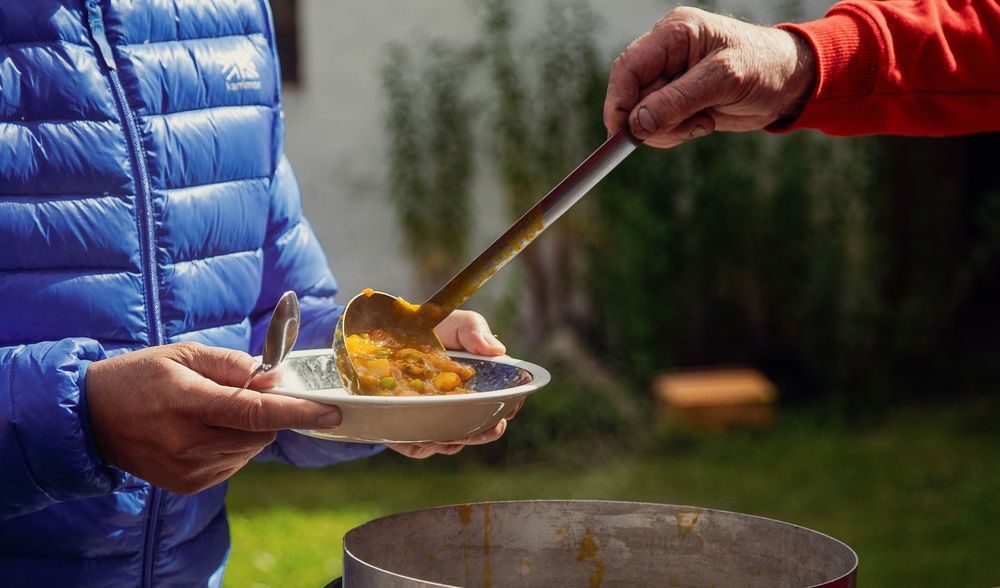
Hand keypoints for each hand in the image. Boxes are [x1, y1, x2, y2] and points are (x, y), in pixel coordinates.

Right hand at [86, 343, 343, 493]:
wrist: (89, 419)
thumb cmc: (139, 378)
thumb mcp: (183, 354)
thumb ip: (233, 365)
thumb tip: (275, 378)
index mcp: (187, 403)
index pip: (256, 411)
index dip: (298, 411)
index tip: (331, 411)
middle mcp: (189, 443)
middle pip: (261, 431)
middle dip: (268, 411)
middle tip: (243, 390)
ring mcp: (189, 470)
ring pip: (252, 448)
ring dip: (250, 428)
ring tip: (213, 409)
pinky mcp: (189, 485)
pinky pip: (235, 462)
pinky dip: (234, 444)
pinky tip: (205, 430)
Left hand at [389, 309, 511, 457]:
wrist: (388, 333)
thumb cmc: (432, 327)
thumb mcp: (456, 323)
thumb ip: (475, 331)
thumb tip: (497, 350)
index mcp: (483, 382)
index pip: (504, 402)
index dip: (507, 409)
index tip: (504, 411)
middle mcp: (465, 404)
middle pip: (482, 430)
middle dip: (481, 434)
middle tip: (476, 428)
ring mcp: (439, 417)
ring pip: (453, 443)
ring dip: (451, 441)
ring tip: (441, 433)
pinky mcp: (413, 427)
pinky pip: (420, 447)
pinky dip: (421, 444)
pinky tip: (417, 435)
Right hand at [604, 6, 815, 147]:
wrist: (791, 83)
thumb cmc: (764, 67)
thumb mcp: (724, 80)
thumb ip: (678, 100)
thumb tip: (637, 124)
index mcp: (673, 33)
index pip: (627, 68)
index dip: (618, 101)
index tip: (621, 133)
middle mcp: (666, 54)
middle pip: (631, 95)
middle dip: (651, 120)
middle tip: (685, 130)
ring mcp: (670, 78)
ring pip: (642, 115)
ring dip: (668, 130)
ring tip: (703, 123)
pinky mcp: (677, 100)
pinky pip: (659, 125)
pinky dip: (676, 133)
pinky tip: (704, 123)